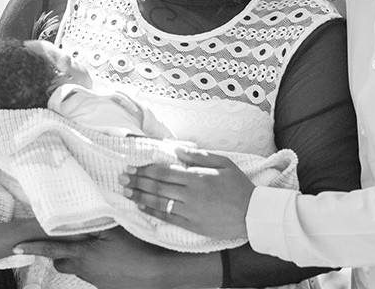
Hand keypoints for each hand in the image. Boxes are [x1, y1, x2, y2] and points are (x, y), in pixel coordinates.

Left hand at [14, 228, 214, 288]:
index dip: (33, 247)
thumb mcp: (116, 228)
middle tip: (64, 240)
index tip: (15, 247)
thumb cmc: (137, 249)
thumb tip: (81, 208)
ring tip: (94, 246)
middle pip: (60, 263)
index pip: (50, 249)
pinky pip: (92, 274)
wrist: (157, 274)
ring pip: (77, 269)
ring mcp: (95, 280)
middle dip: (58, 253)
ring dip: (78, 258)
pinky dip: (94, 264)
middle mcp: (85, 269)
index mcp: (83, 254)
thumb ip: (95, 219)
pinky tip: (109, 257)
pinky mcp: (105, 286)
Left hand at [122, 148, 253, 239]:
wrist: (253, 214)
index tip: (133, 165)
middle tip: (122, 176)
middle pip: (158, 185)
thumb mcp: (224, 163)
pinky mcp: (192, 225)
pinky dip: (152, 211)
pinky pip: (167, 217)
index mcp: (197, 177)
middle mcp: (191, 194)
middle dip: (137, 180)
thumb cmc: (239, 187)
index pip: (164, 171)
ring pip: (159, 201)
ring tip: (126, 190)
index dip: (146, 169)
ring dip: (140, 195)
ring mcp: (190, 211)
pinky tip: (141, 205)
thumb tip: (177, 150)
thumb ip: (199, 157)